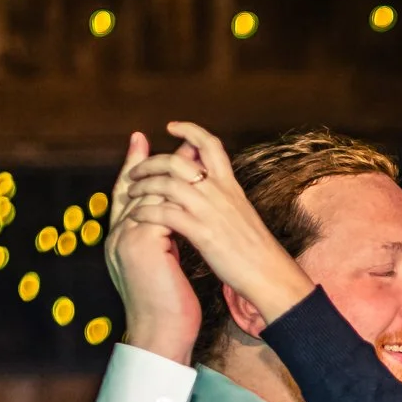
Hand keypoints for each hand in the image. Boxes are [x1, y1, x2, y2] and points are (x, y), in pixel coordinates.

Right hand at [106, 132, 206, 364]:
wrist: (162, 334)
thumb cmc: (168, 305)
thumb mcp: (163, 264)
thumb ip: (161, 238)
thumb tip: (175, 213)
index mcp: (120, 240)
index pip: (126, 194)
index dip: (135, 166)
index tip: (146, 141)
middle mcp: (116, 235)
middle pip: (134, 185)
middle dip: (159, 160)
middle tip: (183, 141)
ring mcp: (125, 238)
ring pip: (147, 191)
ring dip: (173, 170)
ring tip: (193, 154)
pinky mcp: (141, 243)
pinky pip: (157, 206)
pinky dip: (178, 192)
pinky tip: (197, 181)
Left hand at [122, 122, 315, 326]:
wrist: (270, 274)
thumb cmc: (256, 250)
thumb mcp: (241, 212)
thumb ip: (224, 196)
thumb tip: (211, 186)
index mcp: (230, 185)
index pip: (210, 145)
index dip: (189, 130)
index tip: (171, 127)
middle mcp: (219, 192)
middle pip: (177, 161)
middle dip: (151, 161)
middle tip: (136, 169)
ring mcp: (210, 211)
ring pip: (167, 184)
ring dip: (143, 186)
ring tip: (131, 192)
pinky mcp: (203, 233)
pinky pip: (165, 214)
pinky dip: (146, 212)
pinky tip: (136, 216)